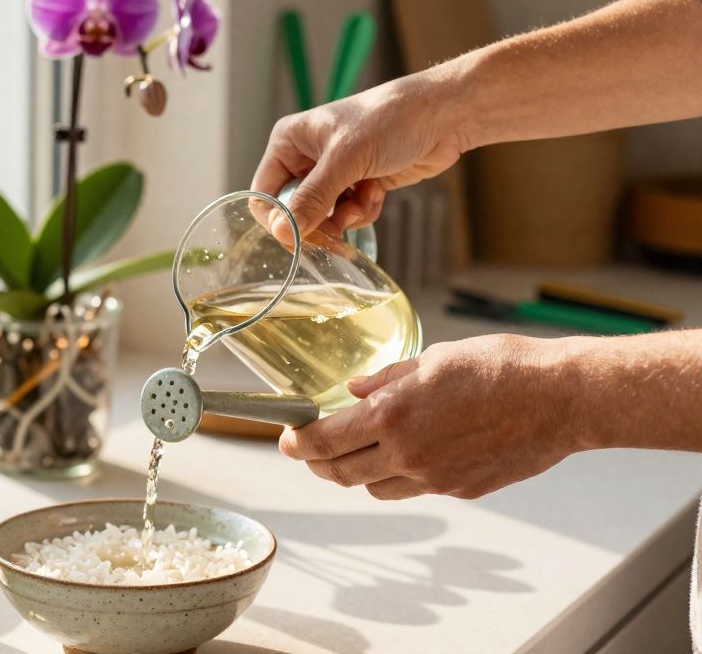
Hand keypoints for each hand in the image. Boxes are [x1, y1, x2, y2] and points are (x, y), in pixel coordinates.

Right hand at [253, 71, 467, 237]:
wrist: (442, 116)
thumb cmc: (389, 120)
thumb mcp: (345, 160)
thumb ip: (312, 199)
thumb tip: (283, 233)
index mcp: (289, 142)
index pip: (264, 194)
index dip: (278, 219)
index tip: (300, 236)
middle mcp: (305, 158)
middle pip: (293, 210)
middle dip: (317, 221)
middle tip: (337, 230)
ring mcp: (333, 173)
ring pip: (322, 217)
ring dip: (344, 217)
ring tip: (364, 200)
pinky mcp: (357, 184)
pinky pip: (347, 215)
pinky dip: (363, 211)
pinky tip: (378, 191)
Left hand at [277, 334, 593, 500]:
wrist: (561, 398)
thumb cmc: (501, 366)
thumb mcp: (433, 359)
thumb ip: (387, 380)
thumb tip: (354, 392)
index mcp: (393, 416)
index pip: (324, 442)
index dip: (297, 444)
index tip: (287, 439)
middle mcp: (408, 454)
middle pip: (340, 473)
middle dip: (317, 463)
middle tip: (309, 450)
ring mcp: (434, 478)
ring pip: (374, 487)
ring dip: (357, 472)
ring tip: (356, 450)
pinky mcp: (460, 490)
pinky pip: (413, 490)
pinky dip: (398, 476)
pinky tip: (406, 454)